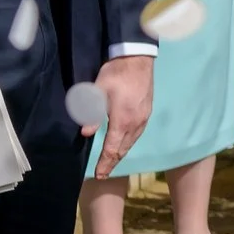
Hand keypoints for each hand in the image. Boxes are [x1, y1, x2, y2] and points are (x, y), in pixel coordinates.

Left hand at [89, 55, 154, 176]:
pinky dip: (129, 143)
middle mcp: (136, 123)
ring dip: (121, 153)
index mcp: (122, 120)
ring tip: (113, 161)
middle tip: (104, 173)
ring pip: (132, 142)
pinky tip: (125, 142)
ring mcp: (143, 118)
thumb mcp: (98, 91)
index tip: (99, 174)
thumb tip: (86, 133)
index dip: (105, 163)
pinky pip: (137, 134)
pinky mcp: (147, 112)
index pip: (112, 148)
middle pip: (123, 148)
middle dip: (113, 162)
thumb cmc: (115, 74)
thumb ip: (91, 113)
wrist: (137, 59)